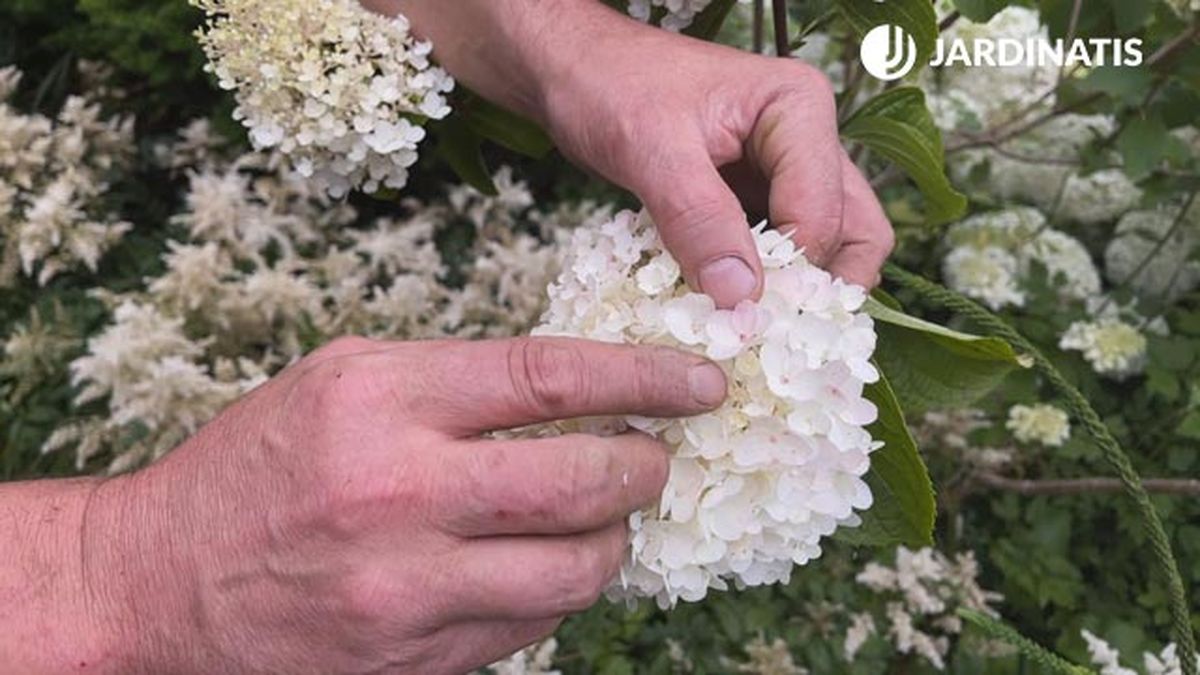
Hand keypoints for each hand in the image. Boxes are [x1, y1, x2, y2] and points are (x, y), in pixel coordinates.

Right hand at [82, 336, 726, 672]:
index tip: (699, 381)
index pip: (551, 377)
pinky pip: (530, 628)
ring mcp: (407, 588)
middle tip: (657, 456)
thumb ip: (457, 380)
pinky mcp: (413, 658)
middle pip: (581, 480)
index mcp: (382, 398)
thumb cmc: (259, 466)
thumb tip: (581, 391)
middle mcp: (399, 491)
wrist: (162, 583)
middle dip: (647, 467)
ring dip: (613, 539)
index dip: (645, 377)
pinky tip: (540, 564)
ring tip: (604, 516)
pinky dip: (556, 591)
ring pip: (574, 570)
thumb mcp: (343, 381)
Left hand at [372, 1, 893, 306]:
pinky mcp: (755, 200)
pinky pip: (777, 254)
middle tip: (777, 340)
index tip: (748, 321)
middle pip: (854, 232)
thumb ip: (698, 219)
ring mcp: (785, 173)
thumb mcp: (649, 149)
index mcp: (798, 108)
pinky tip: (727, 315)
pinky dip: (761, 287)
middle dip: (822, 291)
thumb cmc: (609, 87)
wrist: (572, 73)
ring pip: (822, 250)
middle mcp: (807, 140)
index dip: (793, 274)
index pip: (824, 212)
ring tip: (752, 334)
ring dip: (795, 295)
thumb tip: (742, 300)